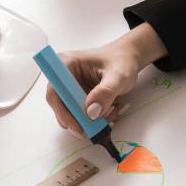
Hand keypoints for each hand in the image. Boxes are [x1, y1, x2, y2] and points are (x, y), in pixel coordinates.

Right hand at [45, 23, 167, 136]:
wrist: (129, 59)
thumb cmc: (121, 61)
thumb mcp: (118, 76)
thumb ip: (105, 93)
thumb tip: (91, 112)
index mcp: (66, 65)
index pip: (55, 93)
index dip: (63, 112)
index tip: (78, 126)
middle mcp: (65, 78)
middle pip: (62, 107)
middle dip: (82, 119)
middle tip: (99, 126)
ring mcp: (73, 89)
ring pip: (75, 114)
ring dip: (94, 120)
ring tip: (114, 109)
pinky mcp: (81, 98)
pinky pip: (85, 115)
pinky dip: (99, 118)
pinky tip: (114, 109)